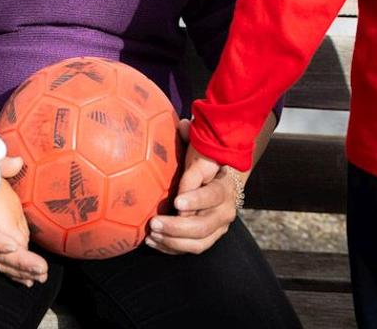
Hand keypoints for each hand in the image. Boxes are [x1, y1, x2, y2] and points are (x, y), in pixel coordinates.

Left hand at [145, 118, 245, 254]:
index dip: (195, 199)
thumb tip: (183, 126)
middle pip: (204, 225)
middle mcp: (225, 211)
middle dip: (178, 226)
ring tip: (152, 234)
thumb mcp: (201, 152)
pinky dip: (171, 248)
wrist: (222, 183)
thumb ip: (193, 141)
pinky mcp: (208, 239)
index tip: (176, 200)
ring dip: (173, 241)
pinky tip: (153, 242)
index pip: (212, 195)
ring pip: (198, 242)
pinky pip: (191, 249)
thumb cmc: (205, 164)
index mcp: (224, 188)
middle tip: (154, 222)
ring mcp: (218, 229)